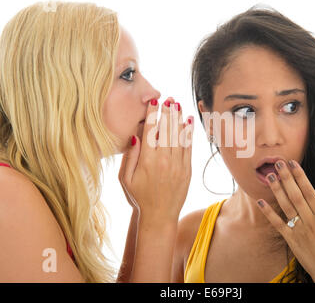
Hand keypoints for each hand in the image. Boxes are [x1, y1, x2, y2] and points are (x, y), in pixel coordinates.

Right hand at [118, 97, 193, 221]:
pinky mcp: (187, 170)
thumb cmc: (139, 197)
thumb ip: (130, 156)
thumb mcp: (126, 179)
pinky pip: (188, 148)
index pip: (151, 131)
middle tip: (169, 98)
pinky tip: (188, 122)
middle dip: (168, 112)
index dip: (153, 114)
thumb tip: (136, 136)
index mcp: (147, 161)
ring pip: (179, 137)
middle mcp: (164, 161)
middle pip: (167, 131)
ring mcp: (177, 166)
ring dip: (179, 119)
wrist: (159, 216)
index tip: (153, 102)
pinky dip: (189, 134)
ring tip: (178, 105)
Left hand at [256, 160, 314, 282]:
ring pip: (286, 206)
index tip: (292, 162)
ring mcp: (300, 230)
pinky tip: (260, 202)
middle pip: (295, 194)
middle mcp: (310, 220)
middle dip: (286, 177)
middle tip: (278, 163)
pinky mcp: (291, 240)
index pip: (309, 190)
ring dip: (277, 190)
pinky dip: (268, 213)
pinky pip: (278, 224)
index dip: (299, 175)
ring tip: (269, 176)